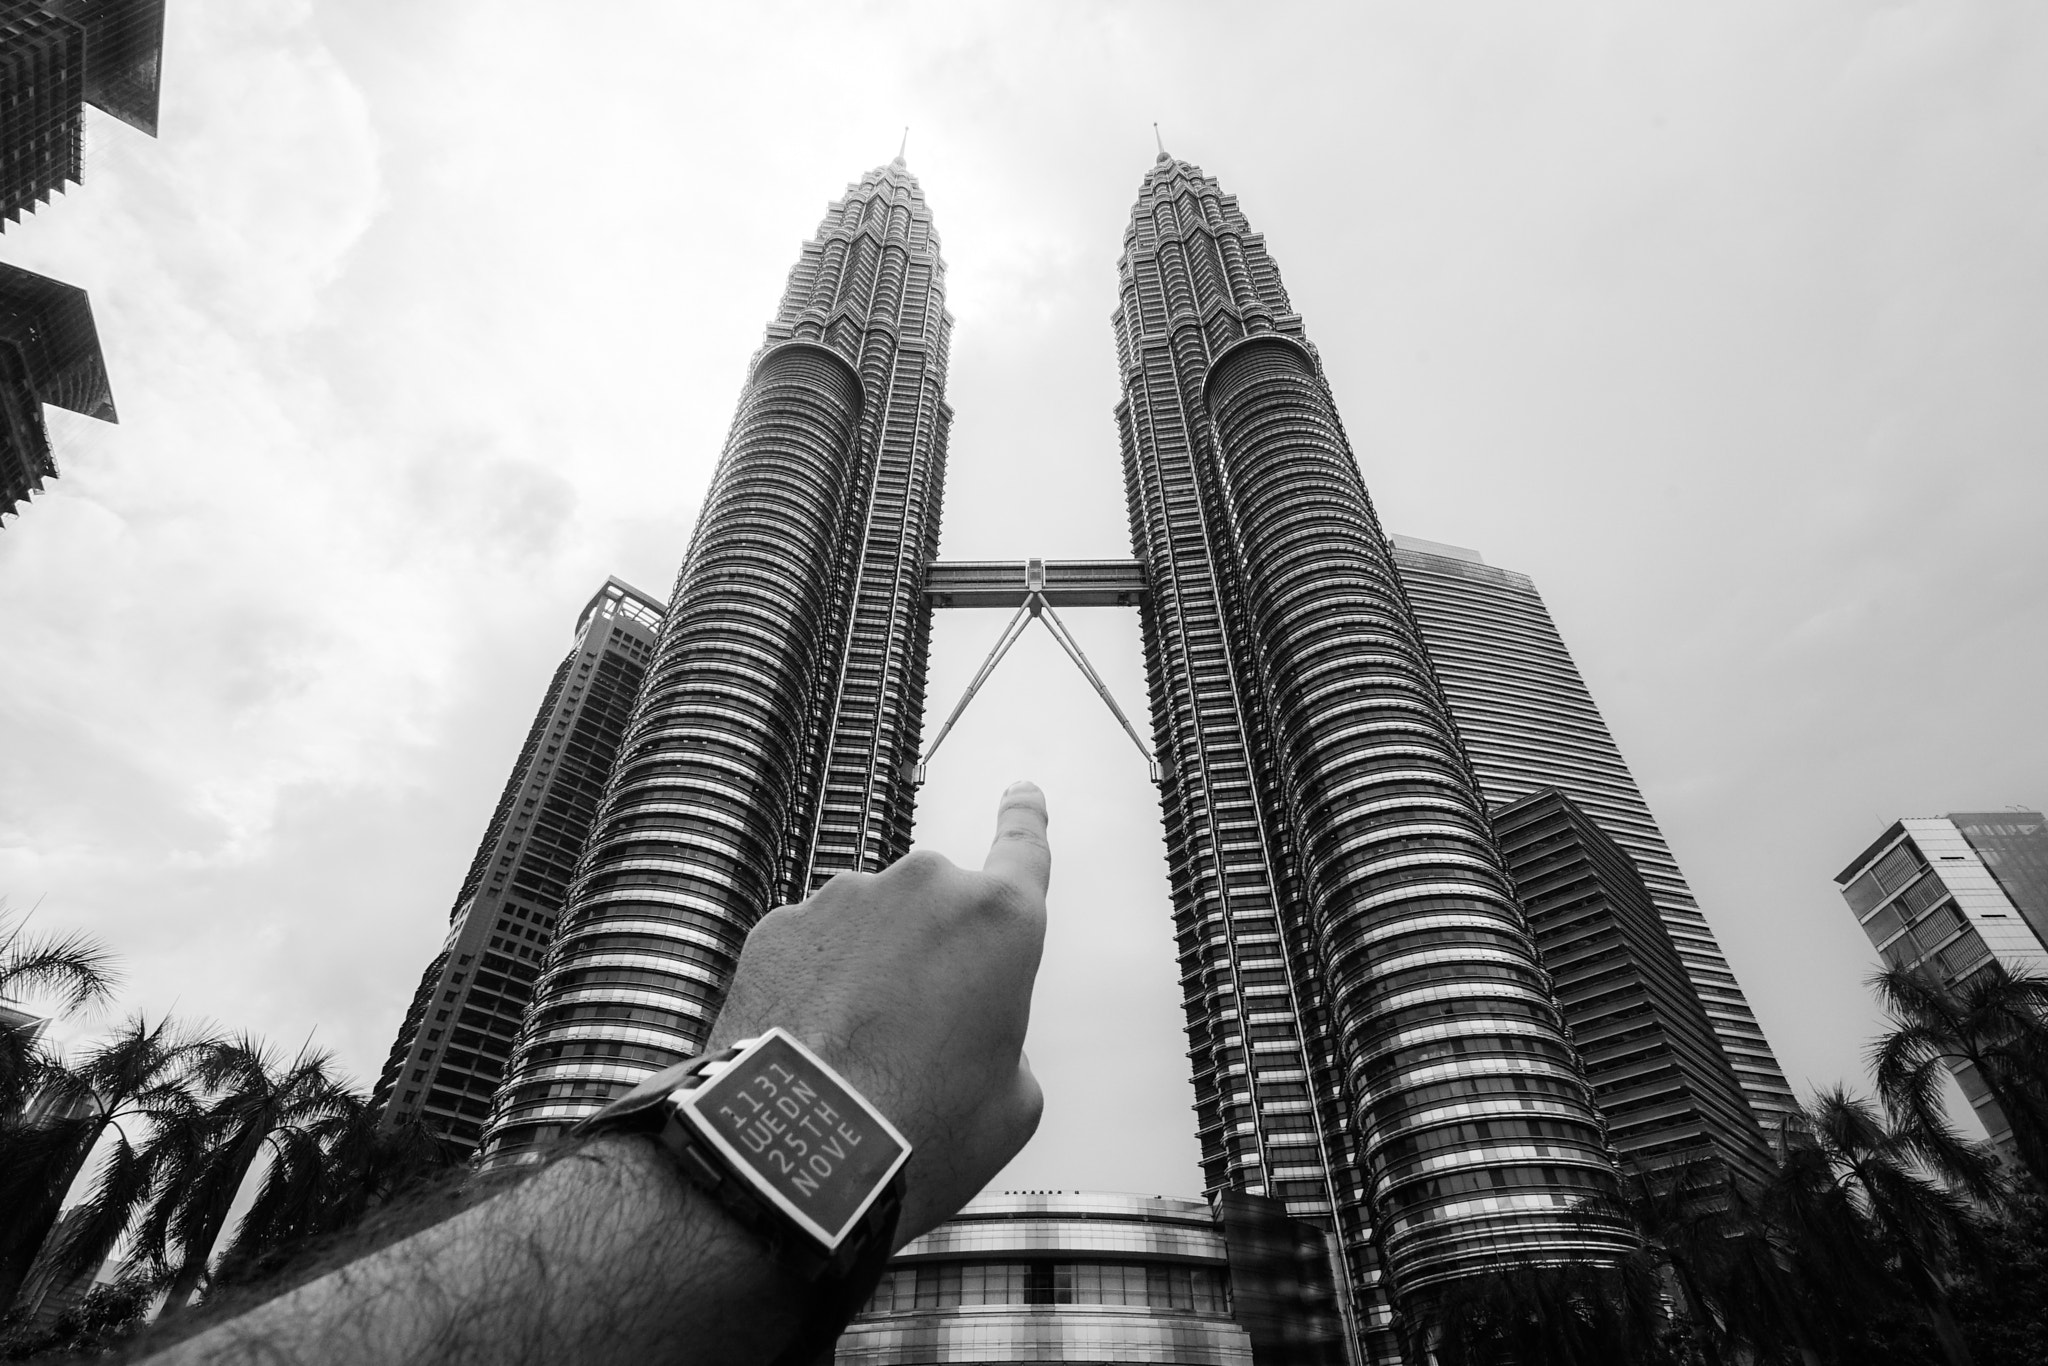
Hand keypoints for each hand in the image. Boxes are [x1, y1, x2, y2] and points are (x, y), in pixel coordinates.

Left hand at [704, 781, 1050, 1241]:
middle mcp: (923, 888)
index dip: (1025, 819)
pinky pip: (814, 949)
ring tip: (856, 1056)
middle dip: (935, 955)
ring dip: (871, 971)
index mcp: (999, 922)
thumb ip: (1006, 1044)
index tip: (1022, 792)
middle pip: (940, 909)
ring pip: (872, 927)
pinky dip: (816, 986)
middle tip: (921, 1038)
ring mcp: (843, 900)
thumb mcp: (1011, 1105)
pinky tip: (810, 1046)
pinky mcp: (778, 926)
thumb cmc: (921, 1132)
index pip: (1024, 849)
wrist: (793, 1151)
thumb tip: (971, 1038)